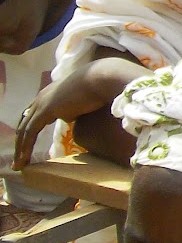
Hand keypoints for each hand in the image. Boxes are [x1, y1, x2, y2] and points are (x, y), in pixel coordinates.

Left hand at [13, 61, 130, 172]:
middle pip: (24, 122)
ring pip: (24, 129)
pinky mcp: (45, 110)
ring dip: (20, 148)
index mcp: (50, 93)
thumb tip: (69, 117)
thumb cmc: (99, 87)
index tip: (27, 144)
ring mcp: (42, 103)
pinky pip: (30, 132)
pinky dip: (25, 147)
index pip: (33, 114)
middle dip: (21, 141)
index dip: (29, 130)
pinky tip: (25, 159)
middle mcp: (42, 97)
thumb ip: (71, 108)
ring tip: (19, 164)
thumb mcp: (81, 100)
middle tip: (19, 158)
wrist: (102, 79)